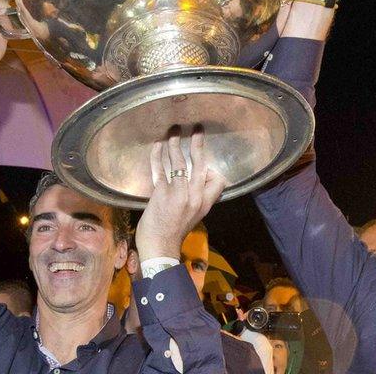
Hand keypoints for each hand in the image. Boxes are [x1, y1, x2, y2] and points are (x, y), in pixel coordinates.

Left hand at [135, 125, 225, 259]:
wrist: (160, 248)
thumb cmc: (175, 233)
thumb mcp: (195, 216)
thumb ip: (195, 197)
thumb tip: (194, 181)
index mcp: (204, 203)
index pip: (217, 179)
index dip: (212, 169)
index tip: (204, 163)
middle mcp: (194, 196)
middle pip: (199, 163)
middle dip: (198, 143)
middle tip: (197, 127)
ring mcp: (177, 193)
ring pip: (178, 161)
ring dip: (175, 143)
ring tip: (173, 130)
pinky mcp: (161, 193)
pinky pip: (160, 168)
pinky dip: (158, 154)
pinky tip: (158, 144)